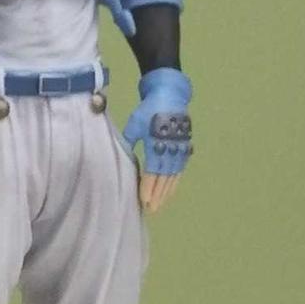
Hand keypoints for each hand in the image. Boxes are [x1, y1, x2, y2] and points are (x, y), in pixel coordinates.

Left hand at [121, 68, 192, 214]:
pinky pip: (179, 169)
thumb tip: (120, 157)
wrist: (170, 95)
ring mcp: (179, 148)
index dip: (149, 186)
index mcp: (157, 143)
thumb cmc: (149, 109)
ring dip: (167, 191)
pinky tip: (170, 191)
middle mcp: (170, 148)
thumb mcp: (135, 124)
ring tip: (159, 205)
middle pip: (164, 176)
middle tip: (151, 209)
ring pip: (173, 175)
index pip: (153, 170)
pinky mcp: (184, 147)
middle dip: (157, 194)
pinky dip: (174, 181)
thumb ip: (128, 141)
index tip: (144, 200)